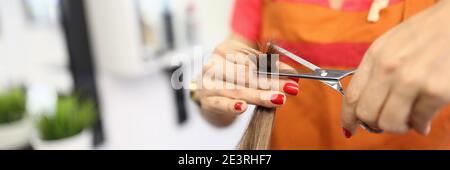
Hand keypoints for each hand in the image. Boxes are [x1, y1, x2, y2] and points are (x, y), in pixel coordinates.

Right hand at [192, 38, 298, 126]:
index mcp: (223, 50)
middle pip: (247, 74)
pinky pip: (221, 104)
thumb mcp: (245, 66)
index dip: (273, 67)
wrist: (206, 90)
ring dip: (260, 95)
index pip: (252, 59)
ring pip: (238, 90)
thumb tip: (291, 74)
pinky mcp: (207, 101)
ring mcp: (209, 83)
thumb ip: (268, 69)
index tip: (292, 75)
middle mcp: (214, 65)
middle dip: (271, 82)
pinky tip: (242, 107)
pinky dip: (231, 106)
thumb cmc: (229, 76)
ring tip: (278, 99)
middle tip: (291, 88)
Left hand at [341, 1, 449, 136]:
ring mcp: (411, 80)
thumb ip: (375, 71)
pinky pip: (419, 121)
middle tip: (386, 122)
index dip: (347, 118)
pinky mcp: (435, 91)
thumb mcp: (390, 45)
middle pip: (367, 113)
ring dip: (398, 127)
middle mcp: (388, 68)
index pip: (351, 96)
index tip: (349, 128)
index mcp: (375, 56)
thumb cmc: (426, 32)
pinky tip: (424, 118)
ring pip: (390, 123)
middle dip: (375, 124)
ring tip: (408, 119)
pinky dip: (420, 125)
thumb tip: (365, 101)